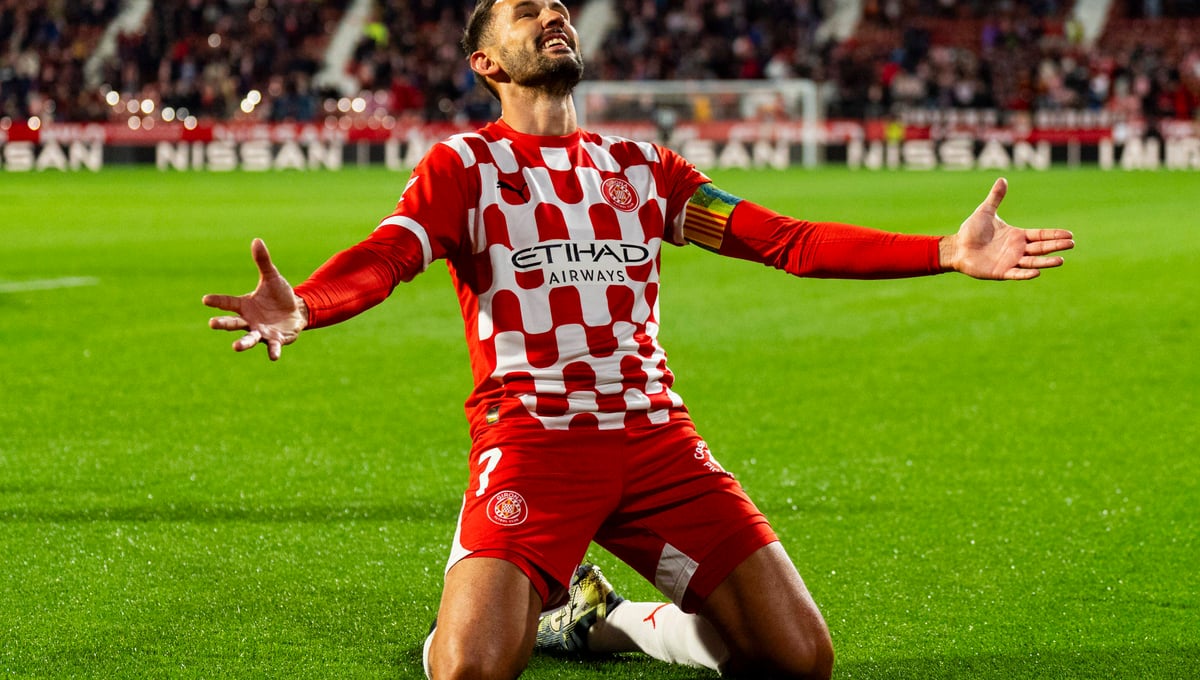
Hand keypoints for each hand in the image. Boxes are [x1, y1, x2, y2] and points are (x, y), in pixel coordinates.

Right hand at [203, 239, 306, 360]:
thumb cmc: (279, 295)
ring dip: (243, 343)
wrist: (296, 310)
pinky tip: (274, 356)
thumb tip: (257, 240)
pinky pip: (273, 346)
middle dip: (223, 323)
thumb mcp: (272, 277)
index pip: (227, 302)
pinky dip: (273, 351)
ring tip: (236, 347)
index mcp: (244, 305)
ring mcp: (261, 332)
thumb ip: (263, 262)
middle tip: (212, 323)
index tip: (205, 299)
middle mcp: (249, 321)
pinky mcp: (275, 340)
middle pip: (233, 323)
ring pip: (249, 338)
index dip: (217, 301)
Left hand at [940, 178, 1074, 279]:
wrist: (956, 247)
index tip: (1070, 234)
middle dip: (1056, 246)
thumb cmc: (970, 231)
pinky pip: (1016, 274)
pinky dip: (1026, 274)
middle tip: (1071, 244)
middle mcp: (1017, 250)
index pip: (1040, 235)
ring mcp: (1010, 261)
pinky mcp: (1001, 272)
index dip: (1054, 235)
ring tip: (1060, 260)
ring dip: (1046, 262)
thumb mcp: (985, 211)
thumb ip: (995, 198)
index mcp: (1017, 236)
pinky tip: (1037, 273)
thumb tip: (1002, 179)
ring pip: (1033, 262)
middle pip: (1041, 248)